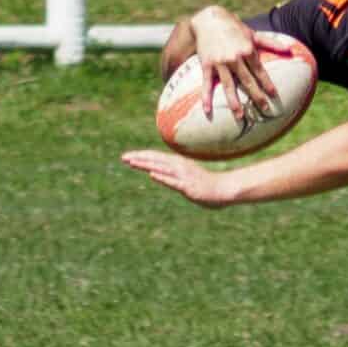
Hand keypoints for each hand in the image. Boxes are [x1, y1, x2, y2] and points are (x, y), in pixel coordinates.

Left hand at [121, 149, 235, 206]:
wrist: (225, 189)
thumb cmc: (208, 185)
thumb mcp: (187, 178)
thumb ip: (173, 177)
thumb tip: (158, 174)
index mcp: (179, 164)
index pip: (157, 158)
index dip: (143, 157)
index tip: (128, 157)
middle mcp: (180, 167)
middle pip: (156, 160)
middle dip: (139, 158)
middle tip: (123, 158)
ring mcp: (184, 176)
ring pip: (161, 168)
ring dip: (146, 165)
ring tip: (132, 162)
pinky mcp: (188, 187)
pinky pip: (173, 182)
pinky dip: (163, 177)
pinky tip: (152, 174)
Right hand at [191, 5, 277, 120]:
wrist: (209, 19)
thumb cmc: (234, 28)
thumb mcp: (253, 34)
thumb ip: (271, 43)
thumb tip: (289, 49)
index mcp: (248, 51)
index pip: (260, 71)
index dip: (267, 84)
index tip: (274, 96)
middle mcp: (235, 58)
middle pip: (247, 81)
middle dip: (257, 97)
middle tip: (265, 110)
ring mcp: (220, 62)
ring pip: (228, 86)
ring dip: (234, 102)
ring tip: (240, 116)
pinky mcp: (207, 64)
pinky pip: (206, 84)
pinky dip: (206, 97)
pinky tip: (207, 110)